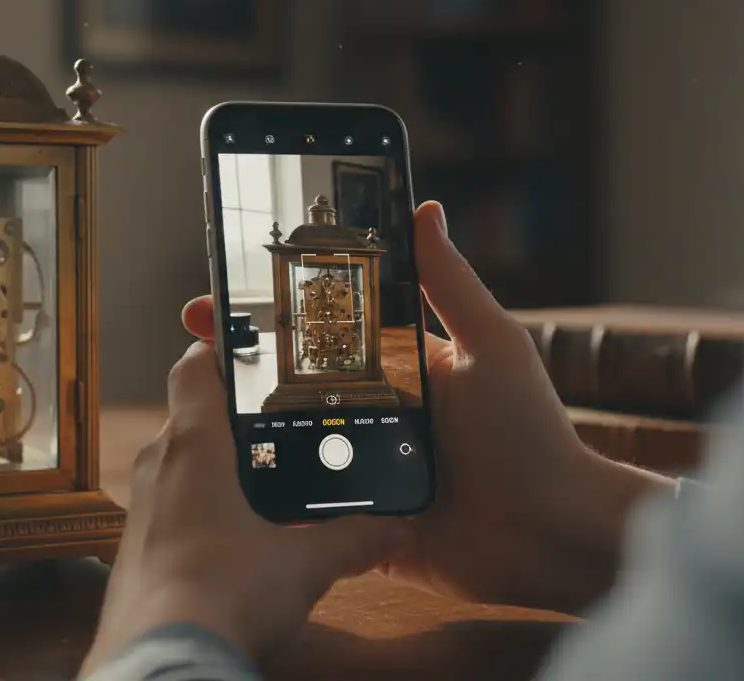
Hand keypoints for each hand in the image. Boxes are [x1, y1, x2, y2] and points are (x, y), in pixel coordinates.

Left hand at [80, 341, 408, 674]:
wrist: (159, 661)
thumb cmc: (223, 593)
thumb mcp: (303, 564)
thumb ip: (353, 539)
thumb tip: (398, 530)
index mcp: (193, 445)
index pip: (193, 368)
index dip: (219, 350)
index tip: (251, 349)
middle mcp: (157, 465)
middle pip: (191, 415)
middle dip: (234, 417)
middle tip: (281, 420)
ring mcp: (141, 508)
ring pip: (180, 464)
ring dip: (219, 465)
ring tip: (270, 480)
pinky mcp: (136, 549)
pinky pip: (172, 506)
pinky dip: (203, 507)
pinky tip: (240, 538)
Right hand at [182, 201, 672, 614]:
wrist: (547, 536)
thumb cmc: (529, 435)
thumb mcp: (490, 344)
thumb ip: (450, 283)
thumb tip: (424, 207)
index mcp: (400, 364)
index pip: (327, 324)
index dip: (280, 304)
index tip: (232, 284)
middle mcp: (375, 409)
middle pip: (294, 376)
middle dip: (242, 355)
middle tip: (196, 336)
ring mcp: (361, 462)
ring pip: (288, 434)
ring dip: (244, 417)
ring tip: (197, 397)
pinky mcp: (355, 515)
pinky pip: (302, 498)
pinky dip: (267, 483)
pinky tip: (225, 468)